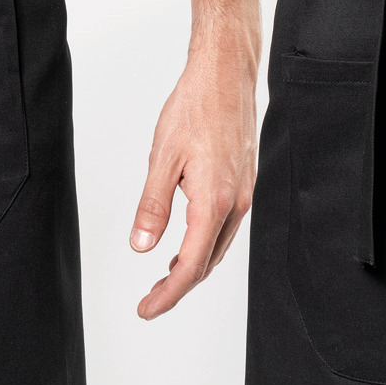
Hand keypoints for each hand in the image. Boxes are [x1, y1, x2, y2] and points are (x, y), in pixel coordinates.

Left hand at [130, 21, 259, 318]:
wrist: (226, 75)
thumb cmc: (196, 107)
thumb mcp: (162, 159)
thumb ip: (152, 207)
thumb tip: (142, 245)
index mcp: (214, 201)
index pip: (190, 265)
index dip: (168, 294)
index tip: (148, 310)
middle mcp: (235, 203)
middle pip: (207, 262)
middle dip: (177, 287)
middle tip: (149, 302)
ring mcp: (243, 193)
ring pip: (218, 246)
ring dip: (191, 267)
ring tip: (163, 279)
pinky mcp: (243, 183)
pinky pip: (225, 227)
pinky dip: (204, 245)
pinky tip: (187, 243)